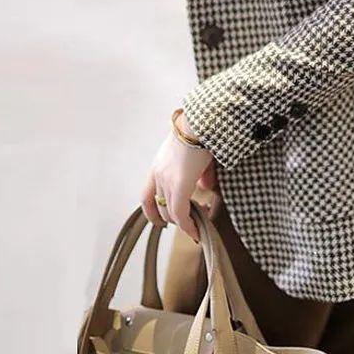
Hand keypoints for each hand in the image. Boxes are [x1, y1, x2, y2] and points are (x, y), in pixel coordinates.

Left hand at [140, 112, 215, 241]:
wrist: (201, 122)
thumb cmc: (201, 132)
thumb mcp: (196, 154)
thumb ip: (199, 172)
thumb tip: (206, 186)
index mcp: (159, 165)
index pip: (147, 196)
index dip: (152, 211)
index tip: (160, 221)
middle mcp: (159, 174)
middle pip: (158, 207)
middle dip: (172, 219)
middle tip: (188, 223)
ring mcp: (167, 181)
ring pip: (170, 212)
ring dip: (183, 223)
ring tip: (196, 228)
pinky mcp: (180, 186)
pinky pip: (181, 214)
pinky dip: (189, 226)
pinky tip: (197, 232)